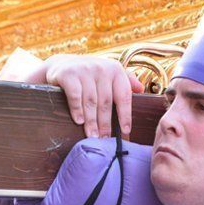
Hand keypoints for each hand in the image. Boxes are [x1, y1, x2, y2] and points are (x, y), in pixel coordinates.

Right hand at [0, 49, 143, 138]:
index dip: (125, 115)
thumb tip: (141, 89)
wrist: (62, 64)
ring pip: (91, 101)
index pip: (123, 96)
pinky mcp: (68, 74)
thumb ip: (125, 80)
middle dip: (106, 124)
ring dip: (92, 121)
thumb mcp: (108, 74)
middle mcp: (102, 68)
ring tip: (92, 136)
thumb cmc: (90, 75)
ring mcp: (84, 70)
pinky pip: (75, 96)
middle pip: (106, 102)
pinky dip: (77, 110)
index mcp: (115, 70)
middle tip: (105, 139)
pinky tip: (79, 121)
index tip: (125, 131)